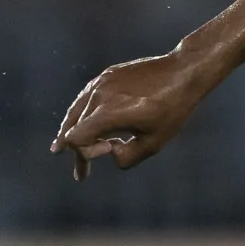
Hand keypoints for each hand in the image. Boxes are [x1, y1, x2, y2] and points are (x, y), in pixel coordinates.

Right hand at [51, 51, 209, 181]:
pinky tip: (80, 124)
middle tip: (81, 174)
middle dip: (78, 152)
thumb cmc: (173, 109)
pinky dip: (81, 115)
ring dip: (71, 132)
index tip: (110, 150)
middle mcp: (98, 95)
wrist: (183, 71)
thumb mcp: (154, 142)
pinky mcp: (106, 76)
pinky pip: (85, 99)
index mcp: (108, 112)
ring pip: (76, 112)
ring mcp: (100, 83)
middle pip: (74, 128)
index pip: (77, 138)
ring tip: (61, 148)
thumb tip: (111, 154)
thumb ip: (128, 156)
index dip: (86, 153)